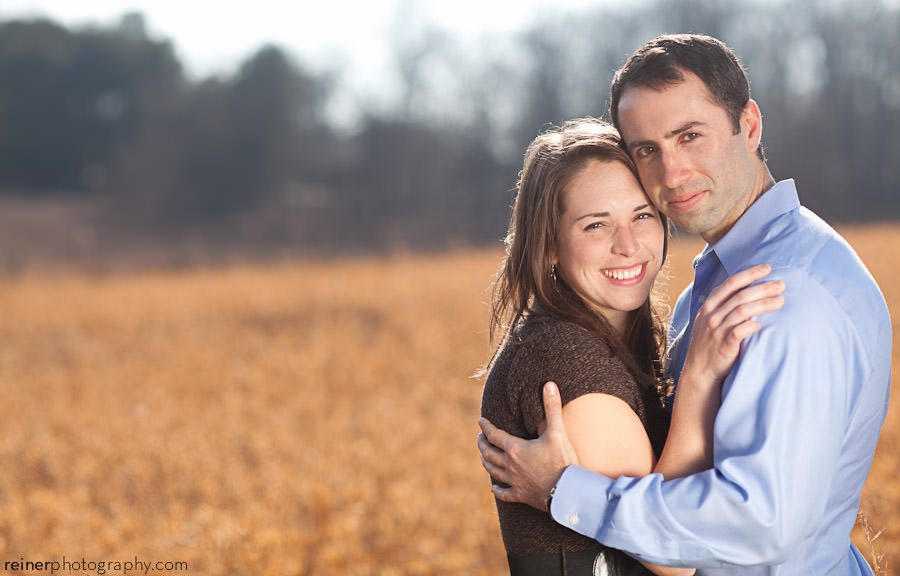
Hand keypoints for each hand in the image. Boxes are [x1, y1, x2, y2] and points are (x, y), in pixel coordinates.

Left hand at [477, 382, 578, 511]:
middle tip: (480, 437)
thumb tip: (549, 384)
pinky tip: (494, 488)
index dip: (485, 427)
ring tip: (483, 456)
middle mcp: (510, 465)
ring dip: (486, 462)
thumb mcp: (558, 431)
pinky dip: (497, 490)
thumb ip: (552, 407)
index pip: (493, 435)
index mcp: (515, 449)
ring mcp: (514, 481)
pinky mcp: (521, 495)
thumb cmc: (562, 461)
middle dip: (482, 443)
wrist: (568, 491)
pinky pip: (504, 494)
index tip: (481, 421)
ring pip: (492, 471)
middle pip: (488, 453)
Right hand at [682, 264, 784, 386]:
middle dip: (762, 287)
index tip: (766, 268)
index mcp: (708, 306)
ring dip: (764, 304)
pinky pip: (739, 332)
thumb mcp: (708, 320)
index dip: (749, 274)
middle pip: (740, 296)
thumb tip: (745, 289)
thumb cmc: (709, 342)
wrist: (700, 370)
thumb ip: (722, 305)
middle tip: (780, 284)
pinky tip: (763, 323)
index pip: (730, 284)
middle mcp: (712, 316)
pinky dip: (752, 325)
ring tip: (780, 301)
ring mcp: (717, 331)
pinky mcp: (724, 345)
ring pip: (743, 311)